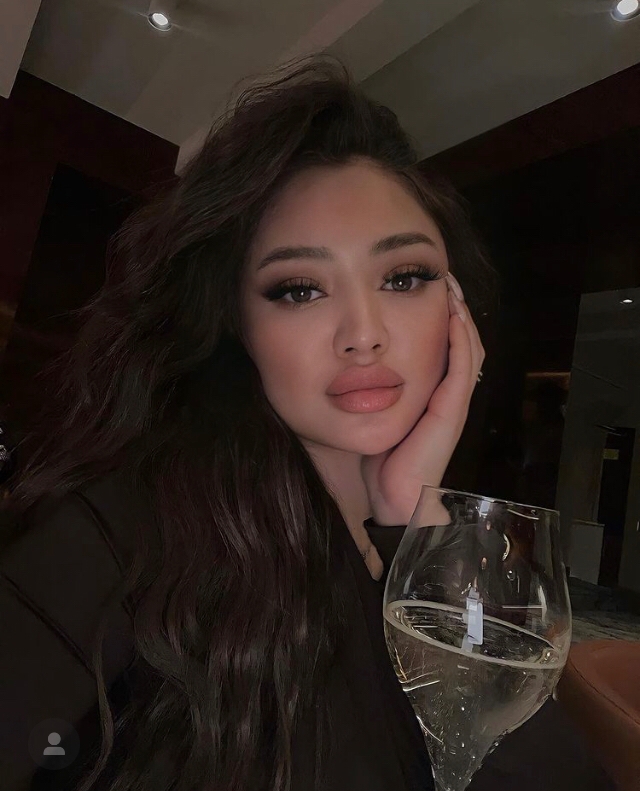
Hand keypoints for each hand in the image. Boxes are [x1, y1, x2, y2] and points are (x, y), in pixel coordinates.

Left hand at [361, 273, 484, 525]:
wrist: (391, 499)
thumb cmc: (379, 461)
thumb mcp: (371, 413)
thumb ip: (367, 389)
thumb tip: (345, 358)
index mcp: (430, 393)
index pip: (445, 344)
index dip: (441, 314)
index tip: (425, 283)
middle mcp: (446, 394)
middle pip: (462, 340)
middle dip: (455, 306)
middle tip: (444, 275)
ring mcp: (452, 402)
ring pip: (468, 348)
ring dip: (461, 315)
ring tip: (450, 285)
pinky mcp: (451, 412)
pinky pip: (462, 368)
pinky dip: (460, 339)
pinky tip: (452, 314)